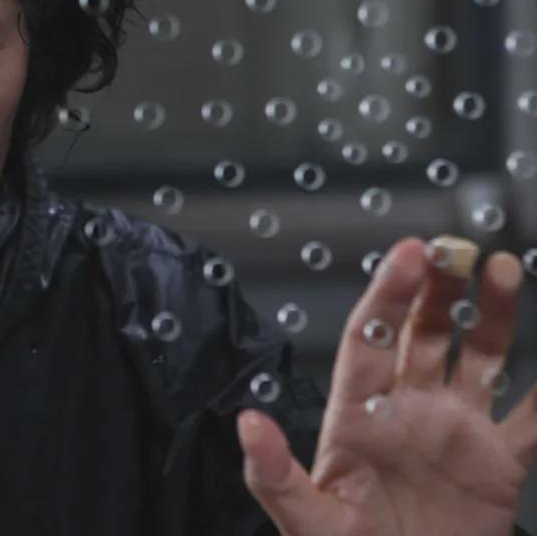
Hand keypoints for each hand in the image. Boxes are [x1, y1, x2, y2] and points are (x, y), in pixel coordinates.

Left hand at [237, 237, 536, 535]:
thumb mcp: (306, 519)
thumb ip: (275, 474)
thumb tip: (247, 423)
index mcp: (358, 414)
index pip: (370, 337)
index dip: (386, 294)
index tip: (407, 254)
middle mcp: (407, 410)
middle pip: (423, 333)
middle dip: (437, 288)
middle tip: (455, 247)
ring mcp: (456, 431)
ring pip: (478, 358)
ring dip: (492, 315)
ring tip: (504, 269)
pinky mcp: (499, 463)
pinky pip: (532, 420)